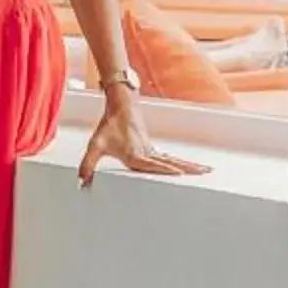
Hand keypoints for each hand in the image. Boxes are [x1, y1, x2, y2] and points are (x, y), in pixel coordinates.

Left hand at [78, 94, 209, 184]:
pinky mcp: (151, 147)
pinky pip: (169, 157)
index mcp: (135, 154)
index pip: (152, 164)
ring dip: (190, 165)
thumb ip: (87, 165)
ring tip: (206, 170)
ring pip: (174, 160)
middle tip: (206, 172)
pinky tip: (189, 168)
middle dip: (189, 169)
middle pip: (171, 163)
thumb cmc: (109, 125)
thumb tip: (81, 182)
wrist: (120, 105)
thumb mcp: (95, 145)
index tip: (180, 173)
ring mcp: (151, 150)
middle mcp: (146, 153)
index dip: (165, 169)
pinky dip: (181, 163)